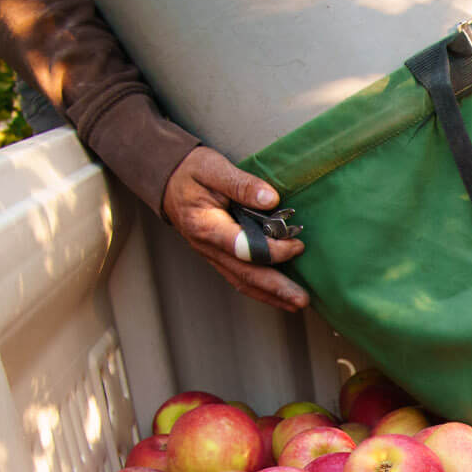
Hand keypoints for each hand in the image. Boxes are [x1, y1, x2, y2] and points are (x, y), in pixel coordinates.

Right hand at [161, 146, 308, 311]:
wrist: (169, 182)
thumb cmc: (191, 172)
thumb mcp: (213, 167)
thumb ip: (241, 184)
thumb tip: (271, 199)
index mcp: (206, 225)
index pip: (242, 246)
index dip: (271, 251)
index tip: (297, 245)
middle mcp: (208, 247)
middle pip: (245, 274)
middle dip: (276, 289)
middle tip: (302, 300)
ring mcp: (212, 255)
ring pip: (243, 281)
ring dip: (271, 295)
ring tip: (296, 304)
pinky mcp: (219, 257)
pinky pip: (240, 277)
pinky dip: (261, 289)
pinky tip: (279, 296)